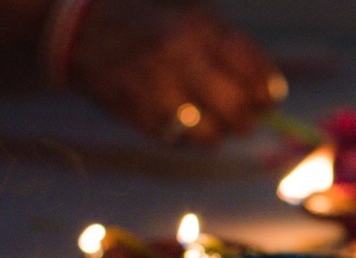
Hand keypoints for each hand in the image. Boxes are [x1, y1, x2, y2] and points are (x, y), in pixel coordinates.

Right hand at [66, 0, 280, 145]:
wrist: (84, 28)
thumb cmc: (154, 23)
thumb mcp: (194, 18)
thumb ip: (234, 51)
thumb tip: (271, 95)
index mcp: (199, 28)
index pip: (256, 75)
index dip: (269, 93)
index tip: (268, 99)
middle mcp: (178, 57)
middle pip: (237, 110)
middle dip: (248, 118)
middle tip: (245, 117)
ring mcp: (155, 88)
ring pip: (211, 135)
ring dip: (219, 133)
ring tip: (214, 120)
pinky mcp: (137, 114)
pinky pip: (180, 142)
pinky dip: (189, 138)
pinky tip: (184, 120)